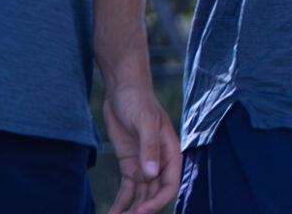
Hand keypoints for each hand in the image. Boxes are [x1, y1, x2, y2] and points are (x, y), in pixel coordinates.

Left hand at [101, 84, 180, 213]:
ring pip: (141, 196)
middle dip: (142, 209)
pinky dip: (121, 203)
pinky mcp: (129, 166)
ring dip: (131, 209)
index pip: (170, 185)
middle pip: (154, 195)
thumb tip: (151, 174)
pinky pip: (127, 190)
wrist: (122, 89)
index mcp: (171, 153)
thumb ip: (149, 148)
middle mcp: (159, 163)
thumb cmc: (138, 100)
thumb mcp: (145, 121)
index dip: (157, 201)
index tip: (140, 212)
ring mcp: (144, 166)